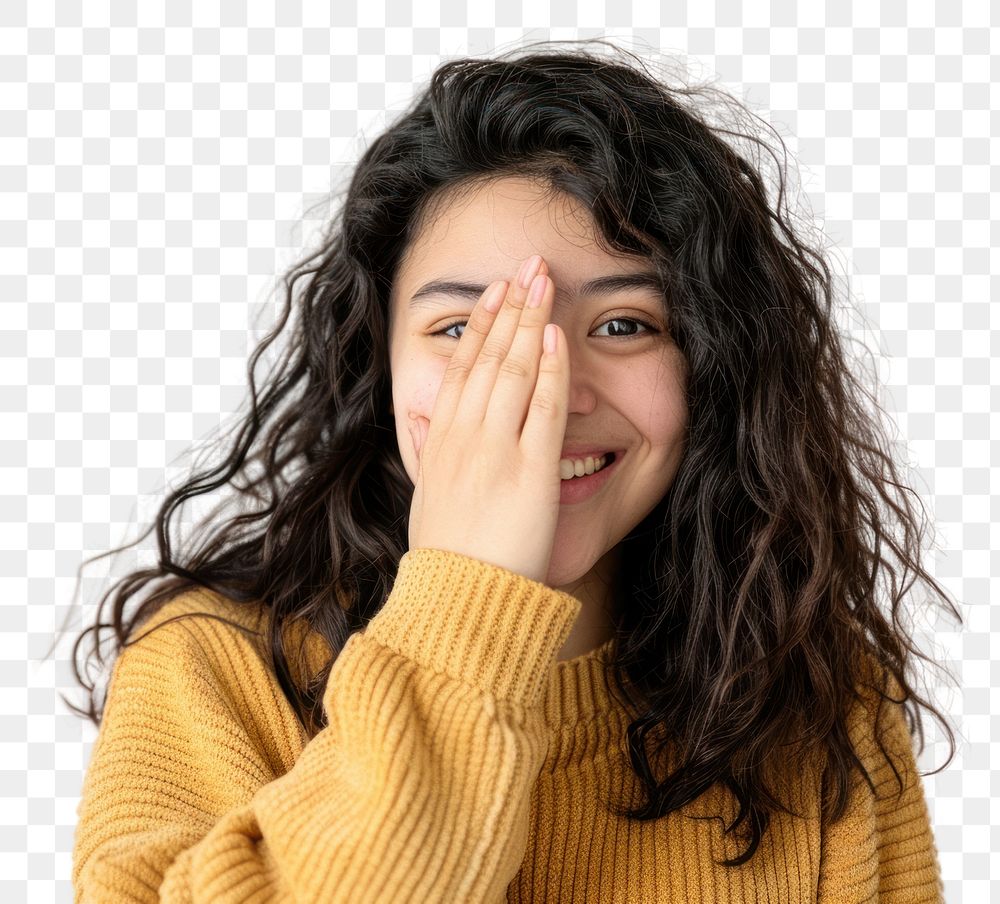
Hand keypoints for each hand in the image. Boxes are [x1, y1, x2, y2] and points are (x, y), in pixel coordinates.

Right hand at [406, 255, 568, 583]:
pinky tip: (555, 336)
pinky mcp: (529, 471)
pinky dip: (548, 369)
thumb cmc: (448, 557)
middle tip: (526, 266)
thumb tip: (424, 424)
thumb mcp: (427, 497)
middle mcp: (463, 437)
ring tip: (541, 281)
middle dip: (509, 306)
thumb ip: (430, 454)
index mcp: (441, 442)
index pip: (462, 368)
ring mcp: (495, 451)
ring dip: (529, 321)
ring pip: (512, 371)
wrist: (458, 601)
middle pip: (487, 357)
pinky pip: (541, 409)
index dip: (480, 325)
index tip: (494, 292)